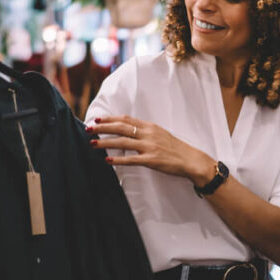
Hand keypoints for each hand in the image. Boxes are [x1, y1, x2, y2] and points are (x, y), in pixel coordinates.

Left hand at [88, 115, 215, 184]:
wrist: (190, 160)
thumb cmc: (175, 148)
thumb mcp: (160, 134)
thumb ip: (145, 131)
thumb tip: (128, 130)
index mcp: (150, 126)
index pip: (126, 119)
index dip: (110, 118)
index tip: (97, 119)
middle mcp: (148, 134)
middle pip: (121, 127)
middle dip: (102, 127)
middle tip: (89, 129)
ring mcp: (150, 147)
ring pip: (123, 142)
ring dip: (106, 142)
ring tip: (93, 143)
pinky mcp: (152, 160)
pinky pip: (131, 160)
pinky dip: (118, 160)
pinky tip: (107, 160)